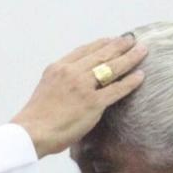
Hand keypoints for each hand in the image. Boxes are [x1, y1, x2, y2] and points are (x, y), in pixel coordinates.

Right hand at [10, 35, 146, 157]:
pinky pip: (116, 89)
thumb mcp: (45, 89)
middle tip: (132, 40)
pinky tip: (140, 76)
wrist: (31, 132)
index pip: (84, 50)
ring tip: (142, 50)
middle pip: (101, 54)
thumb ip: (61, 83)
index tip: (111, 40)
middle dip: (119, 45)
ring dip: (129, 57)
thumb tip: (73, 87)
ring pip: (112, 67)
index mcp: (58, 68)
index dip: (100, 44)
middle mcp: (71, 72)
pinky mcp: (93, 103)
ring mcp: (83, 87)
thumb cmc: (36, 118)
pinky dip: (130, 81)